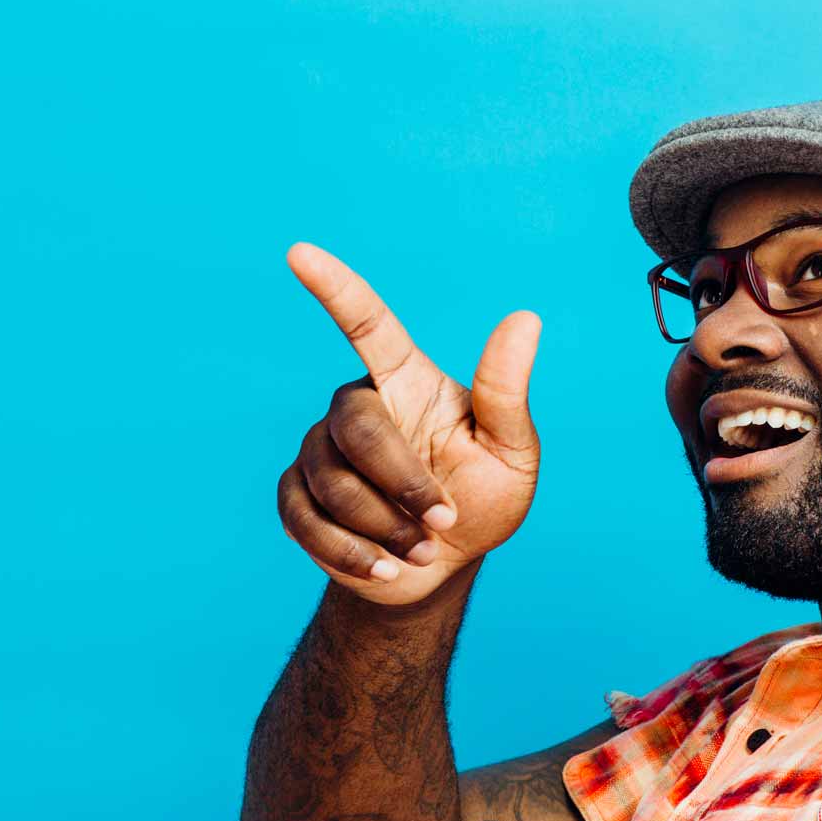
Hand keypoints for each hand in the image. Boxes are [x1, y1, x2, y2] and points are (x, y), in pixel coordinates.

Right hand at [278, 242, 541, 606]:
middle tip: (442, 520)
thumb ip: (506, 391)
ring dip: (384, 528)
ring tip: (420, 547)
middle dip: (403, 484)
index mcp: (405, 381)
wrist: (441, 567)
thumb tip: (525, 318)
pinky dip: (351, 553)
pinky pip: (305, 520)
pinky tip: (383, 565)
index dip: (333, 288)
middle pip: (359, 429)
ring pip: (332, 483)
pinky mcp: (296, 496)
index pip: (366, 323)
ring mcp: (319, 450)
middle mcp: (357, 406)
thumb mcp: (512, 452)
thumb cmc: (481, 500)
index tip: (299, 253)